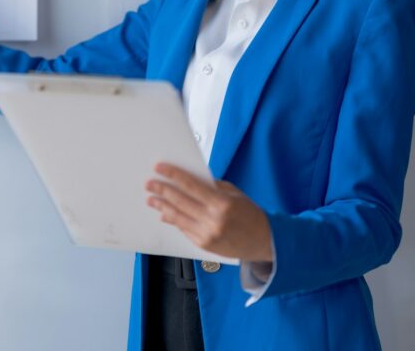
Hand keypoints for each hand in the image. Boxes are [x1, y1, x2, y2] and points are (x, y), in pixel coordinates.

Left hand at [145, 163, 273, 262]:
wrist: (265, 242)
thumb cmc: (250, 214)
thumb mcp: (234, 194)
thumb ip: (212, 186)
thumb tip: (188, 180)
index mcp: (222, 203)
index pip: (191, 185)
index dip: (173, 175)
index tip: (159, 168)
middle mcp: (213, 220)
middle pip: (180, 201)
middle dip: (162, 191)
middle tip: (150, 184)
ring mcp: (207, 234)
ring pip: (178, 217)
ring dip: (162, 206)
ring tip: (152, 199)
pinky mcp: (204, 245)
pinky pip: (184, 229)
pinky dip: (173, 220)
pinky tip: (165, 214)